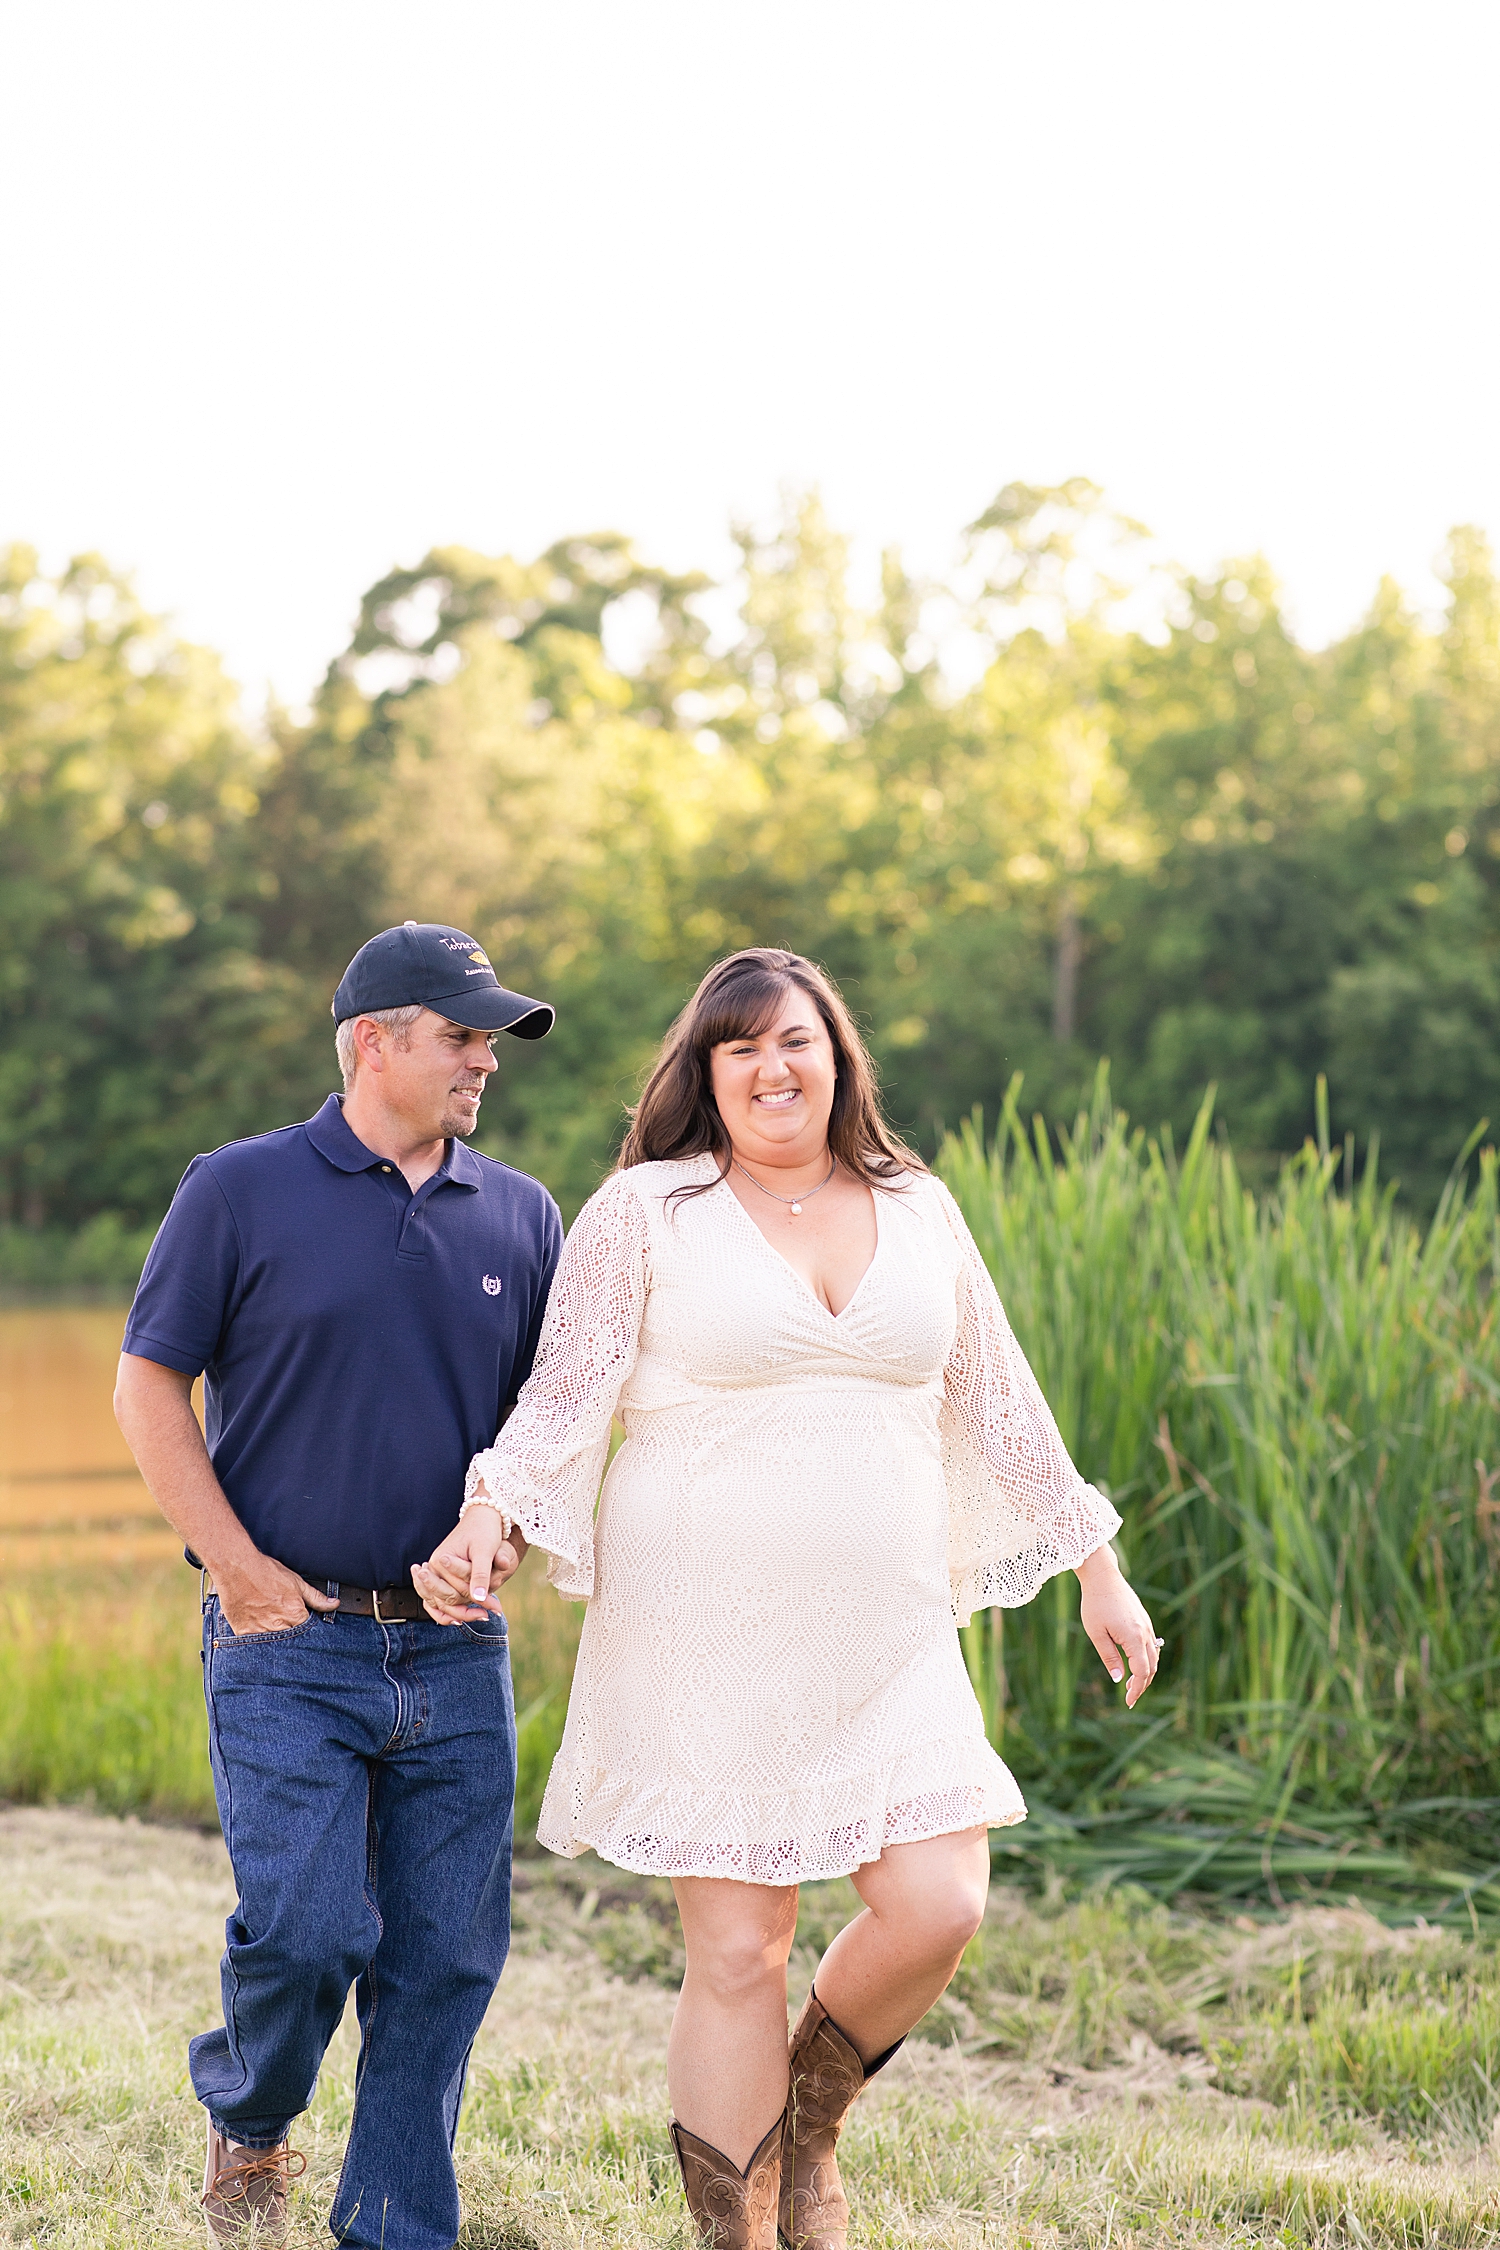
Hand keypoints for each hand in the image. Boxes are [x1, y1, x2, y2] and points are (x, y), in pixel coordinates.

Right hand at [213, 1551, 337, 1636]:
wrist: (237, 1569)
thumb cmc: (266, 1573)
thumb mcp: (296, 1583)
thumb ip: (316, 1598)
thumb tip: (334, 1604)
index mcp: (295, 1616)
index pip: (308, 1633)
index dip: (307, 1630)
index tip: (303, 1626)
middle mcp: (279, 1628)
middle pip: (291, 1641)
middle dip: (292, 1636)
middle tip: (284, 1624)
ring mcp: (260, 1633)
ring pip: (274, 1646)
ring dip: (275, 1640)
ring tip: (270, 1625)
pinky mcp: (244, 1634)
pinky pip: (254, 1645)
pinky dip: (258, 1640)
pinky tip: (258, 1628)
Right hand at [412, 1506, 521, 1626]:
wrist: (482, 1517)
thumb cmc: (484, 1531)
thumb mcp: (485, 1551)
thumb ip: (480, 1574)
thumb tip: (478, 1599)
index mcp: (440, 1560)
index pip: (455, 1591)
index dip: (477, 1601)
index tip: (497, 1607)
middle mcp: (433, 1568)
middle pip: (446, 1599)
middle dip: (469, 1609)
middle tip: (496, 1610)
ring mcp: (435, 1573)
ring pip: (440, 1603)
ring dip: (459, 1612)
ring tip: (482, 1616)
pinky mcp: (440, 1576)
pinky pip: (437, 1600)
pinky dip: (447, 1611)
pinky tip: (461, 1617)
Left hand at [1076, 1545, 1160, 1708]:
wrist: (1102, 1576)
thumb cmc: (1095, 1604)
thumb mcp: (1096, 1633)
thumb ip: (1109, 1657)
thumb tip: (1119, 1679)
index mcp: (1134, 1637)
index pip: (1142, 1672)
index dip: (1137, 1689)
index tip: (1128, 1701)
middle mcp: (1145, 1632)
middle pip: (1152, 1667)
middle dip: (1142, 1684)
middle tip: (1129, 1696)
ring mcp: (1147, 1625)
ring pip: (1154, 1656)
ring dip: (1145, 1672)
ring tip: (1130, 1682)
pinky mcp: (1144, 1620)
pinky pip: (1151, 1645)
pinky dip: (1146, 1658)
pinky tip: (1133, 1662)